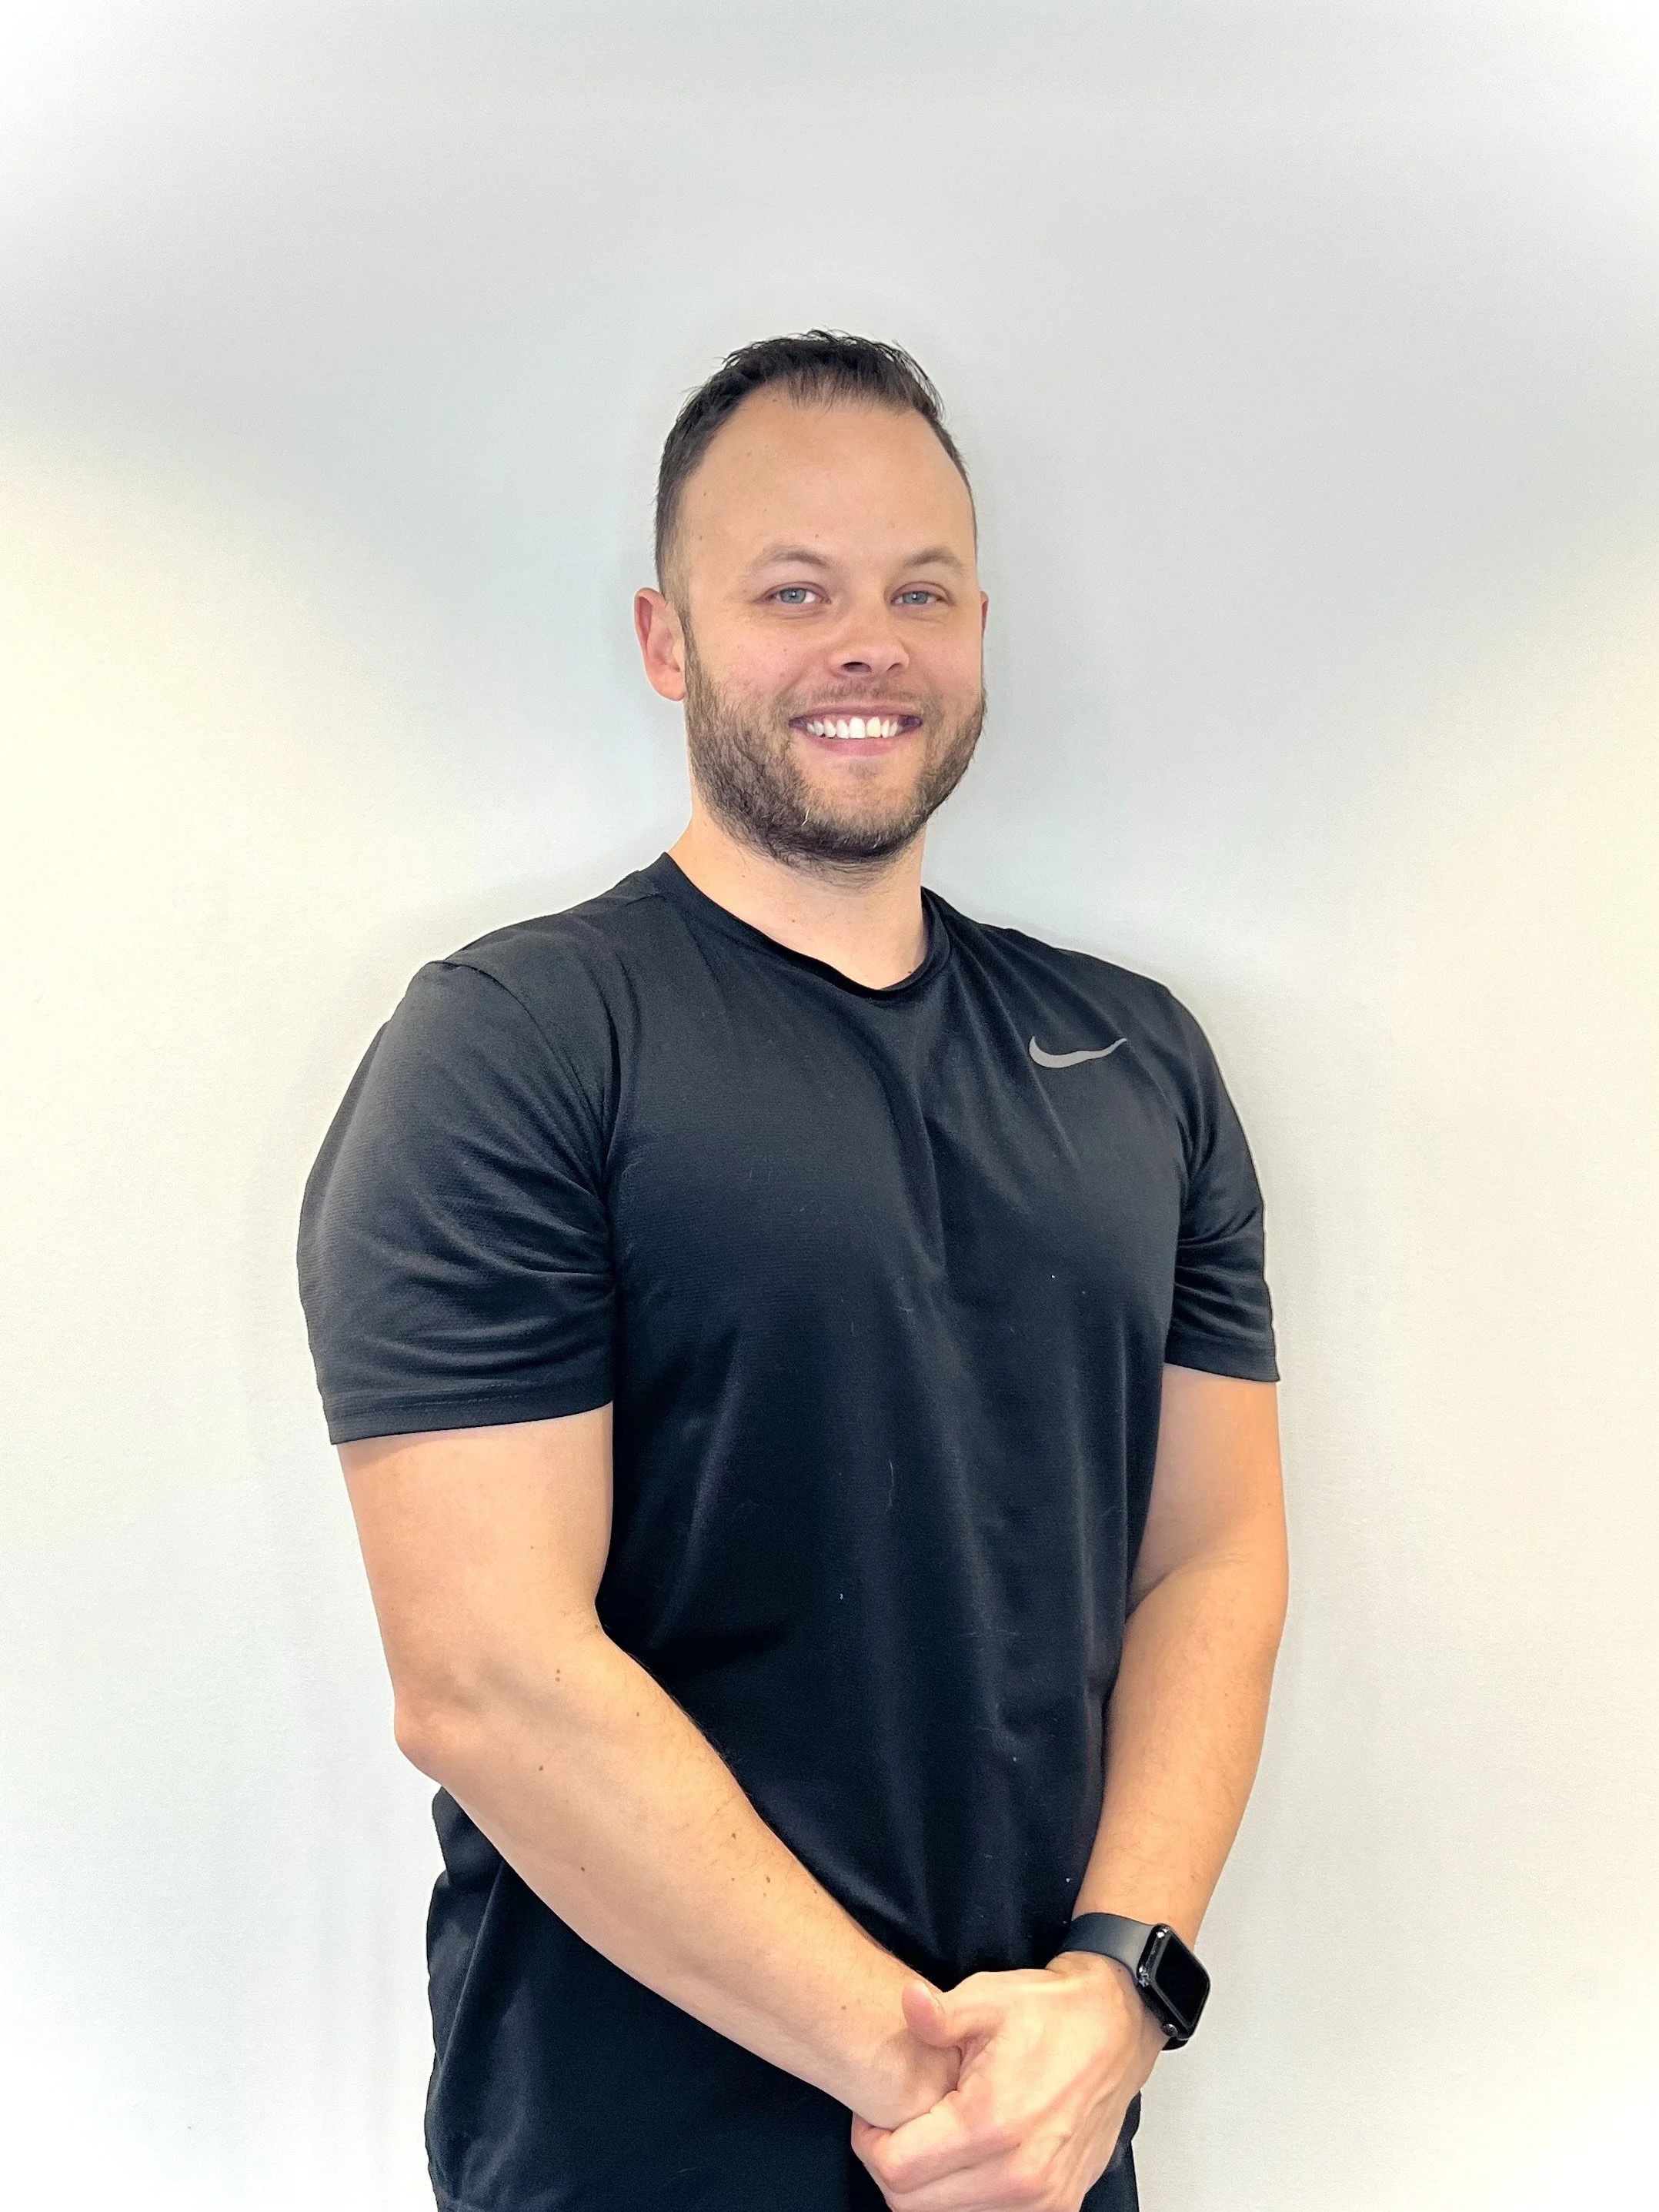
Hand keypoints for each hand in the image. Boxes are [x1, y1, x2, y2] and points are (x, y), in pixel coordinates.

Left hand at [849, 1952, 1163, 2210]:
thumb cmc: (1052, 2014)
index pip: (897, 2170)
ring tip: (935, 2138)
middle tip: (898, 2128)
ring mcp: (1042, 2198)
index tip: (873, 2118)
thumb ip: (940, 2014)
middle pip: (912, 2204)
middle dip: (894, 2166)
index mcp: (991, 2122)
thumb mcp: (988, 1998)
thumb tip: (908, 2003)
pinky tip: (966, 2156)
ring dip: (930, 2187)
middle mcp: (1018, 2172)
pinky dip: (965, 2198)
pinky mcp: (1058, 2206)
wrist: (1114, 2030)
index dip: (870, 2144)